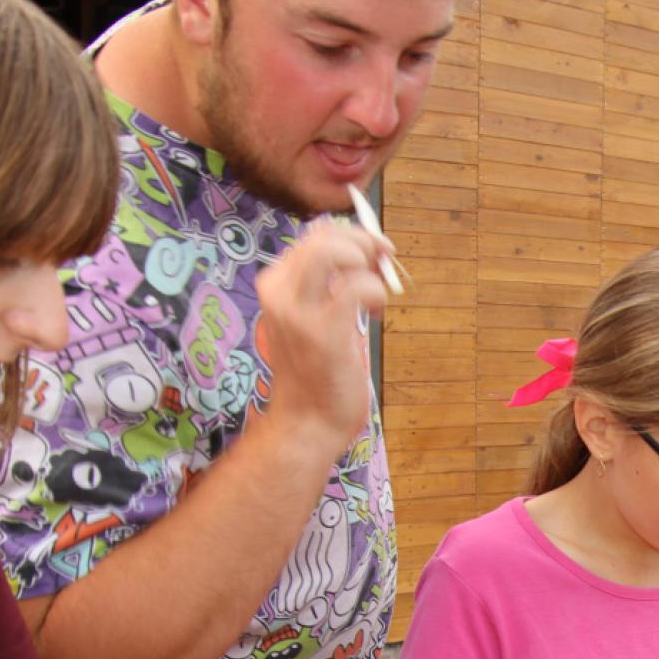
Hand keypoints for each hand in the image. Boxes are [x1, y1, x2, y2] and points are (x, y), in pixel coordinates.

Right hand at [255, 217, 391, 445]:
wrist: (307, 422)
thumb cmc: (316, 372)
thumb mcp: (313, 318)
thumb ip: (327, 286)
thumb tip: (363, 250)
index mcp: (275, 285)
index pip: (313, 237)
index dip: (351, 237)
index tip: (372, 254)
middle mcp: (279, 292)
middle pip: (322, 236)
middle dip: (362, 242)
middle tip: (383, 262)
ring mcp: (298, 311)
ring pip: (332, 250)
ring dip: (367, 261)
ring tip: (377, 290)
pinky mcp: (324, 332)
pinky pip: (358, 287)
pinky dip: (376, 292)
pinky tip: (376, 313)